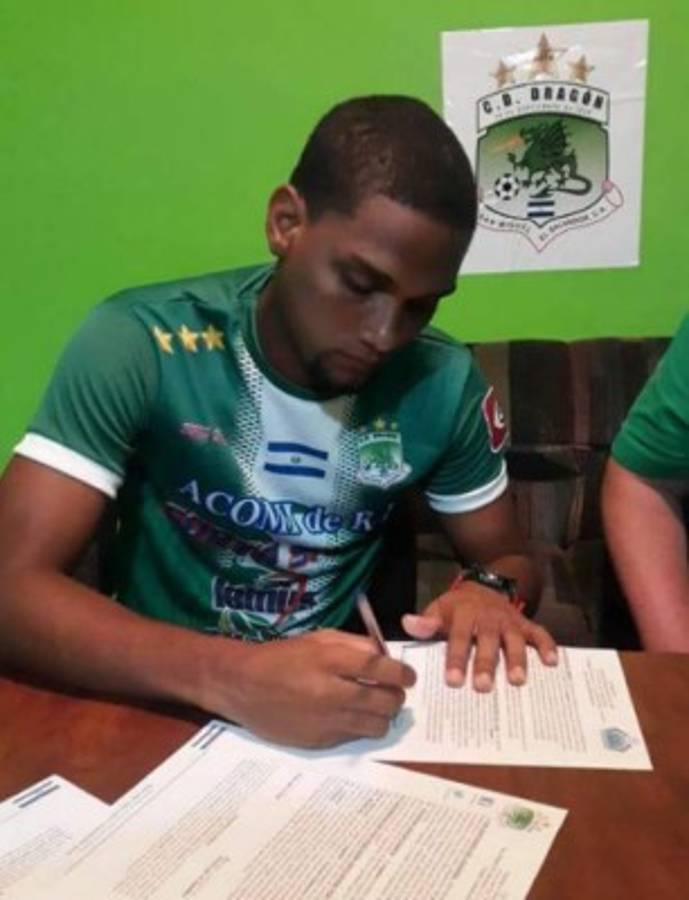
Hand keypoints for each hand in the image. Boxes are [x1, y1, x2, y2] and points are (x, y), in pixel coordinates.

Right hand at [218, 629, 415, 748]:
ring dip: (382, 716)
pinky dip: (359, 727)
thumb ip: (355, 646)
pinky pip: (355, 737)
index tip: (409, 676)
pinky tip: (348, 716)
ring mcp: (326, 720)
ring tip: (373, 706)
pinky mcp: (319, 742)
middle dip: (397, 696)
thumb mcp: (318, 639)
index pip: (381, 668)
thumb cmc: (283, 657)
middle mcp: (331, 692)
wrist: (243, 685)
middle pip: (386, 701)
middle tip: (393, 691)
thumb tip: (385, 657)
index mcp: (330, 660)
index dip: (402, 673)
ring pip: (377, 726)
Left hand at [401, 582, 556, 691]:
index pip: (458, 638)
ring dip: (516, 659)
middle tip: (484, 686)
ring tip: (517, 681)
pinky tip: (552, 662)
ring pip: (514, 639)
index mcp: (464, 614)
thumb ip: (426, 621)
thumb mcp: (438, 608)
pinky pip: (539, 633)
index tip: (454, 681)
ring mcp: (509, 621)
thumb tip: (408, 623)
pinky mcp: (525, 624)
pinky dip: (546, 646)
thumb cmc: (458, 607)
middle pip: (487, 641)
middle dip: (486, 663)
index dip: (456, 659)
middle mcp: (488, 618)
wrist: (485, 586)